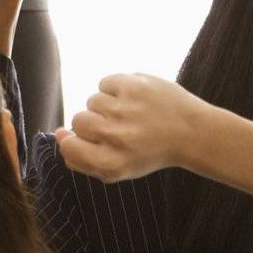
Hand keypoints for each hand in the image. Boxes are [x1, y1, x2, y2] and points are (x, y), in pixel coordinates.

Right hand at [55, 73, 208, 182]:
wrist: (194, 132)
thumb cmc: (151, 151)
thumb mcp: (119, 169)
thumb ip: (83, 159)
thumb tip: (58, 134)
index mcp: (112, 163)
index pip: (69, 149)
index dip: (74, 143)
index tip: (90, 142)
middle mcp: (116, 136)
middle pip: (78, 122)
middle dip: (94, 123)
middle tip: (119, 128)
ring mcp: (124, 108)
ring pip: (92, 101)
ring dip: (107, 106)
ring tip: (131, 114)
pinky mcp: (133, 84)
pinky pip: (105, 83)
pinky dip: (117, 89)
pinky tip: (135, 99)